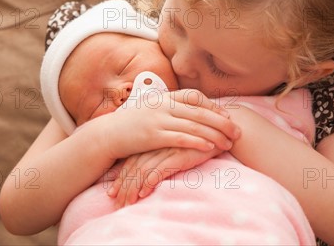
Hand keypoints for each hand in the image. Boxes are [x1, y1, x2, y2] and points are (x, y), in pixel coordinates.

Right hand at [101, 89, 240, 159]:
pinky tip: (209, 147)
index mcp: (164, 97)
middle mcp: (164, 105)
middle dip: (222, 122)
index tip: (227, 115)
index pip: (195, 97)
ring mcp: (158, 119)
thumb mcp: (151, 110)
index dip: (214, 106)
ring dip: (214, 134)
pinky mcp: (153, 135)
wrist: (107, 134)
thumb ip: (168, 108)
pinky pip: (179, 138)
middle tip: (238, 131)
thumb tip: (187, 112)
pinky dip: (196, 141)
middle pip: (200, 111)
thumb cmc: (131, 124)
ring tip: (229, 143)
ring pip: (193, 125)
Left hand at [107, 146, 222, 207]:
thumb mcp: (176, 144)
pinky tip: (144, 193)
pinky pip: (159, 170)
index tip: (113, 192)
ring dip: (133, 189)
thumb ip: (161, 151)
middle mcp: (157, 143)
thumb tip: (147, 169)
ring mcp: (166, 148)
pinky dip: (149, 182)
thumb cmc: (197, 139)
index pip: (130, 160)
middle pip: (133, 167)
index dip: (120, 177)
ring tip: (127, 203)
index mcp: (153, 139)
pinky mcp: (178, 154)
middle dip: (123, 187)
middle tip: (116, 201)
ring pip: (142, 170)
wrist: (220, 130)